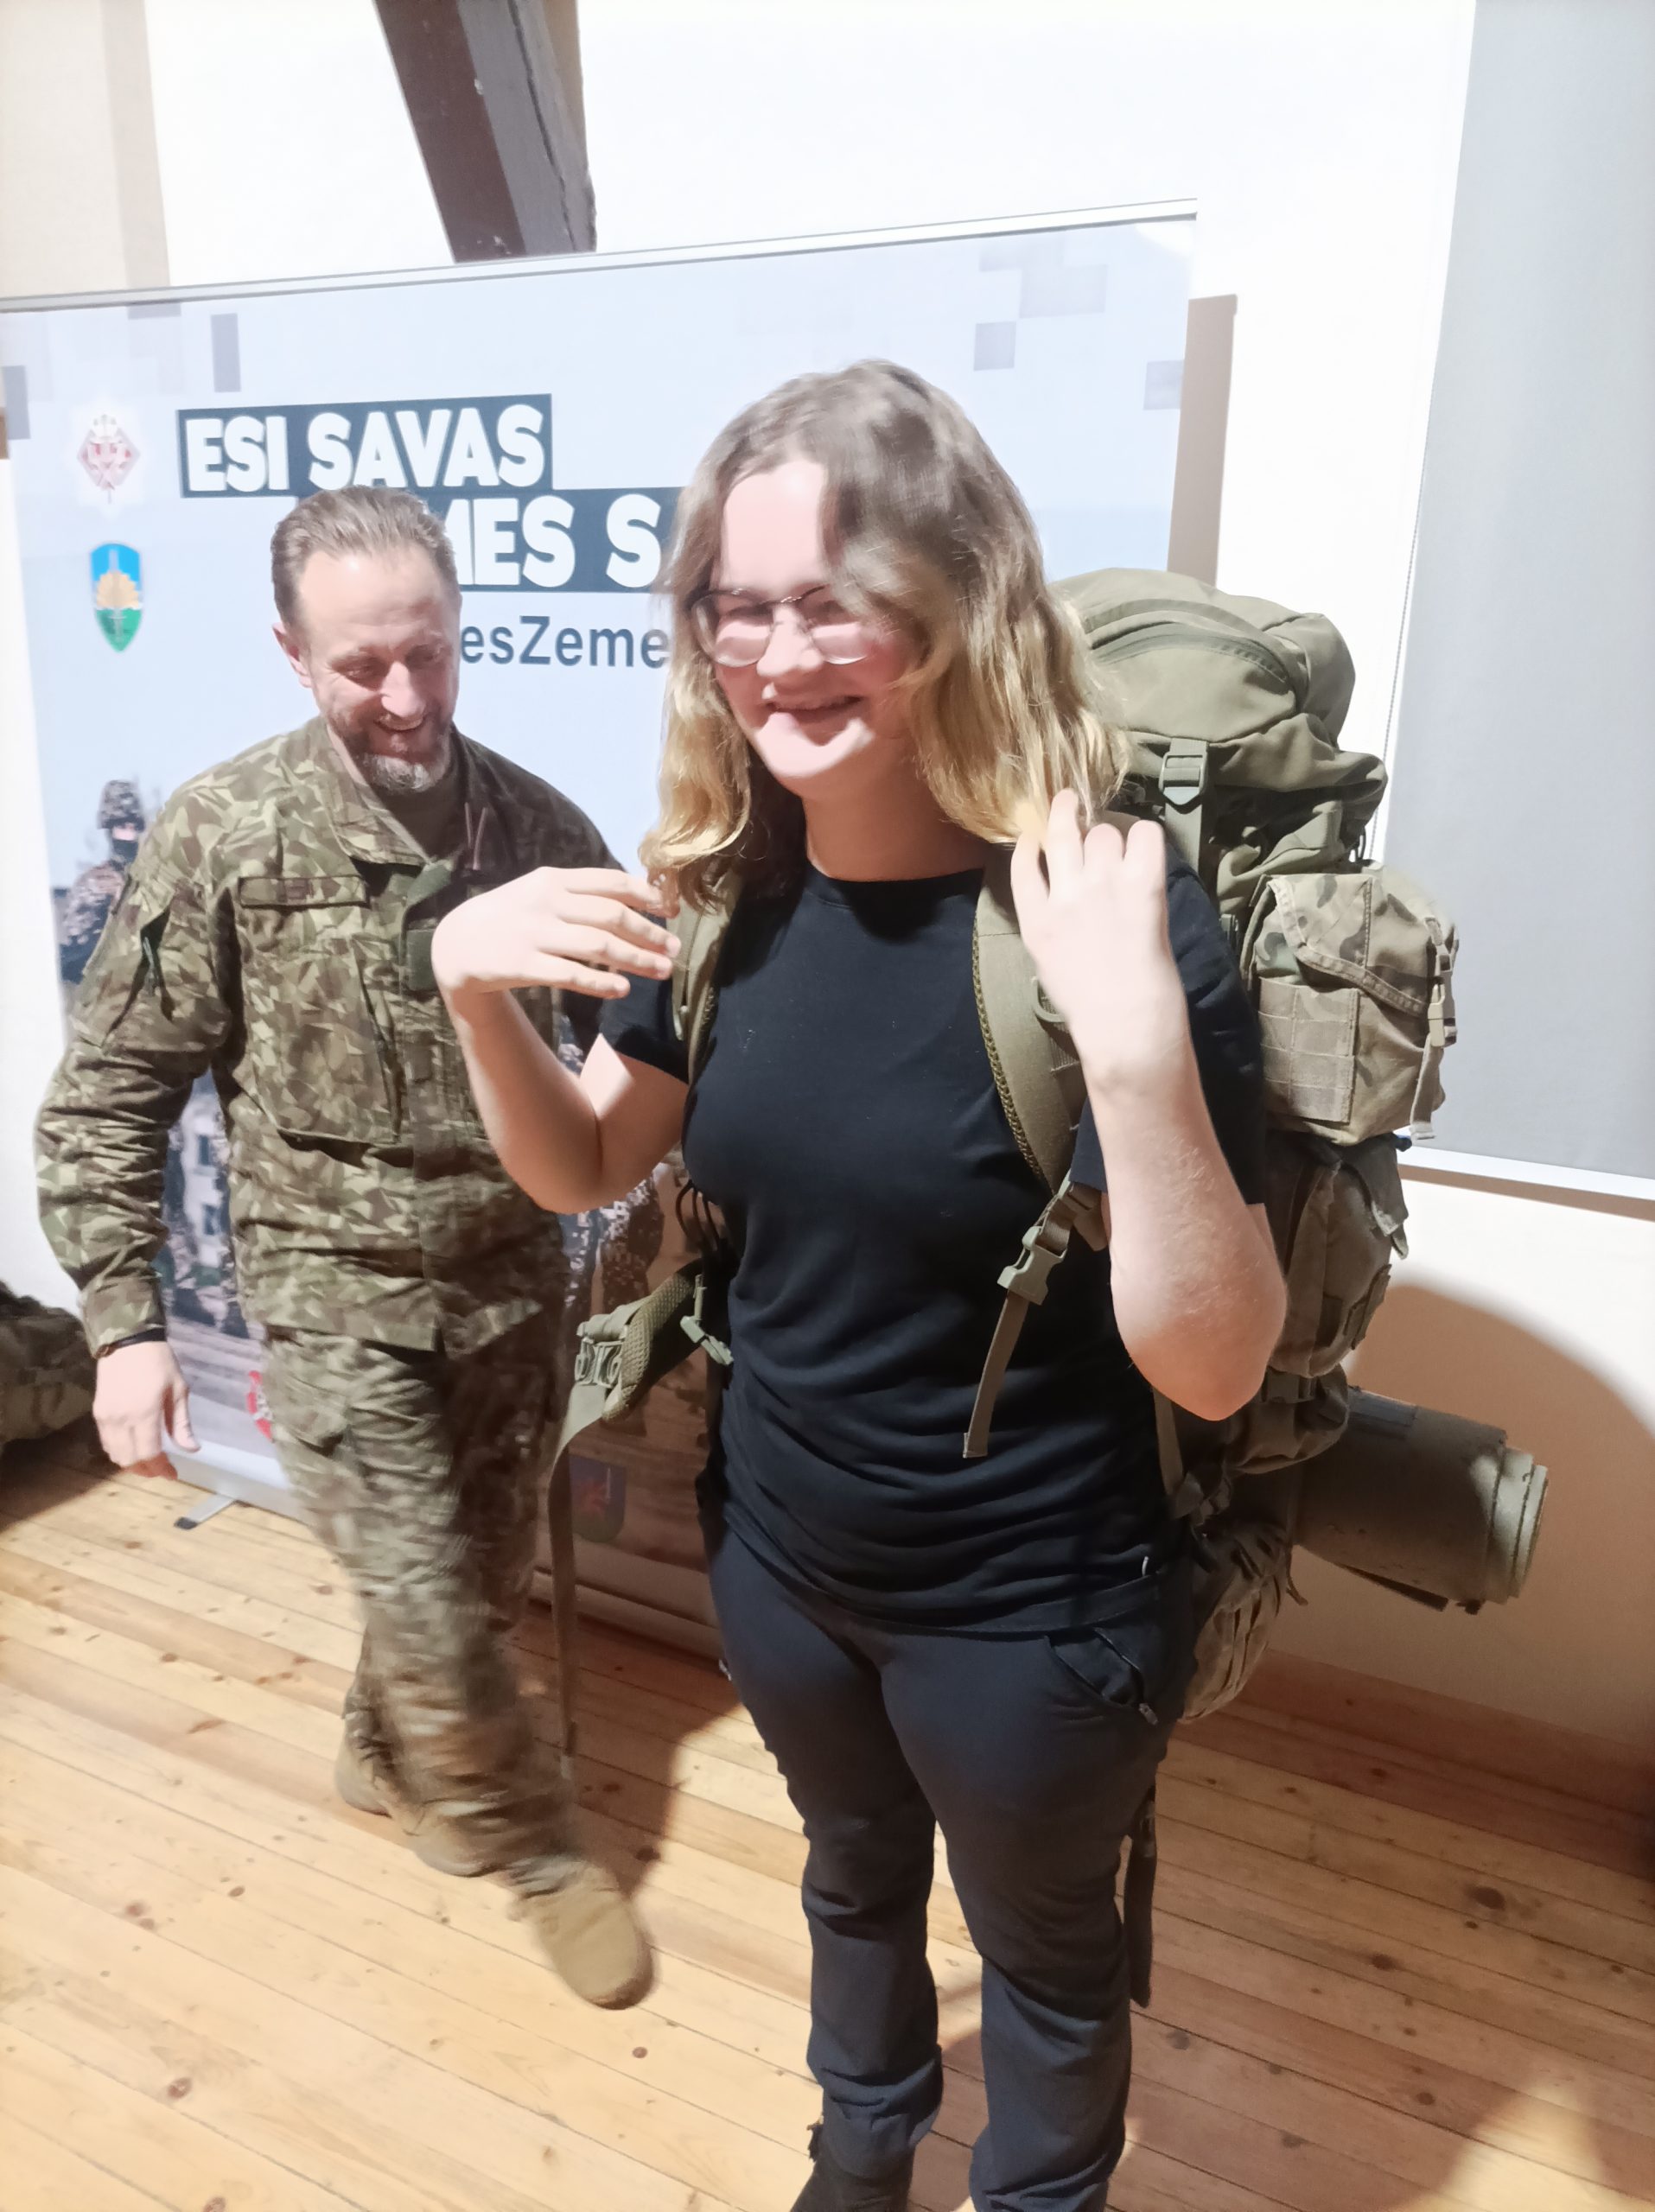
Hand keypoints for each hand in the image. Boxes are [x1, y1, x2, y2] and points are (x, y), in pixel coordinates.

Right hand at [94, 1339, 196, 1476]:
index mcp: (145, 1414)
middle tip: (161, 1469)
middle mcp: (121, 1420)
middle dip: (147, 1470)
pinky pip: (106, 1442)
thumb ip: (181, 1423)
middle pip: (130, 1460)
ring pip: (115, 1454)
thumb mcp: (178, 1390)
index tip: (173, 1474)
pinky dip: (119, 1452)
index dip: (161, 1469)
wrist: (127, 1342)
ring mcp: (106, 1418)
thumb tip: (192, 1450)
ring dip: (132, 1464)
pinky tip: (132, 1448)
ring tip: (149, 1462)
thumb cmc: (159, 1363)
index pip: (150, 1454)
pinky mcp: (97, 1413)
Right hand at [433, 866, 680, 1005]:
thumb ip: (581, 893)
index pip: (610, 881)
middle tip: (675, 949)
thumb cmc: (510, 917)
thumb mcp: (540, 892)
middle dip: (649, 933)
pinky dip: (601, 982)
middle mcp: (546, 902)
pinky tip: (623, 989)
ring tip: (662, 972)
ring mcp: (534, 933)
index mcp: (554, 879)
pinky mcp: (522, 965)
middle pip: (611, 915)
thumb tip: (637, 898)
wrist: (456, 943)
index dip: (646, 896)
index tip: (671, 911)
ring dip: (636, 959)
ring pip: (598, 945)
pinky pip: (570, 974)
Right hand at [1010, 793, 1191, 1091]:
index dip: (1033, 840)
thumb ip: (1051, 926)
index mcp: (1035, 919)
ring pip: (1102, 832)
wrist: (1125, 1026)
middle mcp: (1064, 894)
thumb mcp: (1050, 964)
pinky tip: (1144, 851)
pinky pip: (1144, 835)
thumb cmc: (1090, 1010)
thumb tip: (1065, 899)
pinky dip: (1144, 836)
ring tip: (1119, 850)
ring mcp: (1102, 886)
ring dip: (1110, 836)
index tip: (1038, 835)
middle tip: (1071, 800)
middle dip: (1065, 809)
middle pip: (1061, 832)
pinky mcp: (1142, 885)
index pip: (1024, 860)